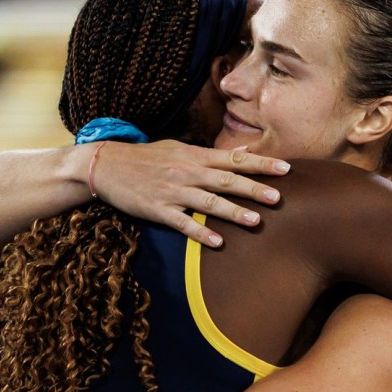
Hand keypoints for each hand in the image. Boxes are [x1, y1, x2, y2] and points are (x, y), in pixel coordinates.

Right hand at [91, 140, 289, 247]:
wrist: (105, 165)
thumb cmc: (145, 158)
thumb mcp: (177, 149)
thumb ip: (208, 155)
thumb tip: (241, 154)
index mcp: (193, 156)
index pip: (234, 159)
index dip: (261, 163)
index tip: (286, 168)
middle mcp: (186, 172)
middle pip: (226, 180)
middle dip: (254, 188)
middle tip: (280, 197)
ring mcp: (172, 191)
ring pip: (208, 202)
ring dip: (233, 212)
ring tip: (256, 221)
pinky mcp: (157, 209)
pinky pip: (182, 223)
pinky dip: (200, 233)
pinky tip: (218, 242)